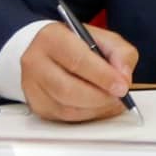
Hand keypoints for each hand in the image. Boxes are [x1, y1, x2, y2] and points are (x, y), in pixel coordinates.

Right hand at [21, 20, 138, 122]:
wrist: (50, 51)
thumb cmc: (77, 44)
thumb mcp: (103, 38)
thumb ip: (120, 53)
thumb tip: (123, 78)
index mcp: (51, 37)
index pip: (77, 60)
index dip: (103, 76)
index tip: (122, 86)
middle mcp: (35, 61)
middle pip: (68, 89)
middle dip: (100, 97)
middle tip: (119, 97)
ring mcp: (32, 86)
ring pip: (66, 107)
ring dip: (95, 108)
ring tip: (112, 101)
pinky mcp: (36, 105)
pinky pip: (64, 117)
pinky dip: (87, 115)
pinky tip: (99, 106)